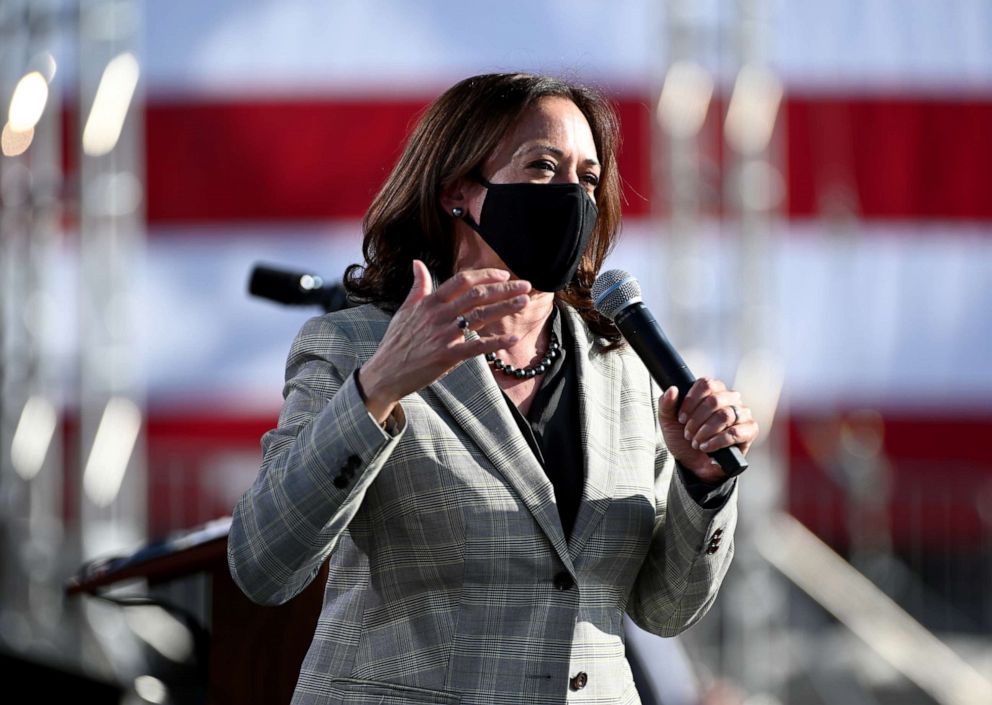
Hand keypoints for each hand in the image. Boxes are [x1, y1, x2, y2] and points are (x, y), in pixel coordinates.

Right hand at [358, 260, 530, 421]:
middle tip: (525, 285)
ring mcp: (442, 336)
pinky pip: (476, 347)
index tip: (504, 274)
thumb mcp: (404, 310)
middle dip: (504, 289)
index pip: (462, 281)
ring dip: (504, 308)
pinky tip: (513, 338)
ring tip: (524, 302)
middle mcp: (437, 316)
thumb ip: (417, 286)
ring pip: (479, 317)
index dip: (485, 275)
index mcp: (429, 302)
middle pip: (476, 296)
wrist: (385, 373)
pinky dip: (496, 342)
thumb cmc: (396, 342)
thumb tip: (417, 262)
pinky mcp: (446, 357)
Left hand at [658, 378, 758, 483]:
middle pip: (715, 400)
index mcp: (712, 391)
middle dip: (697, 420)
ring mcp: (742, 414)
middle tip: (688, 433)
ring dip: (706, 431)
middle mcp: (730, 399)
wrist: (693, 464)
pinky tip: (707, 447)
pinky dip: (717, 441)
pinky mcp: (749, 430)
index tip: (681, 418)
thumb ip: (666, 404)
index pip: (705, 384)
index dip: (690, 401)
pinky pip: (735, 432)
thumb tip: (672, 389)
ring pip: (725, 415)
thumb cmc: (684, 439)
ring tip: (697, 442)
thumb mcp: (668, 421)